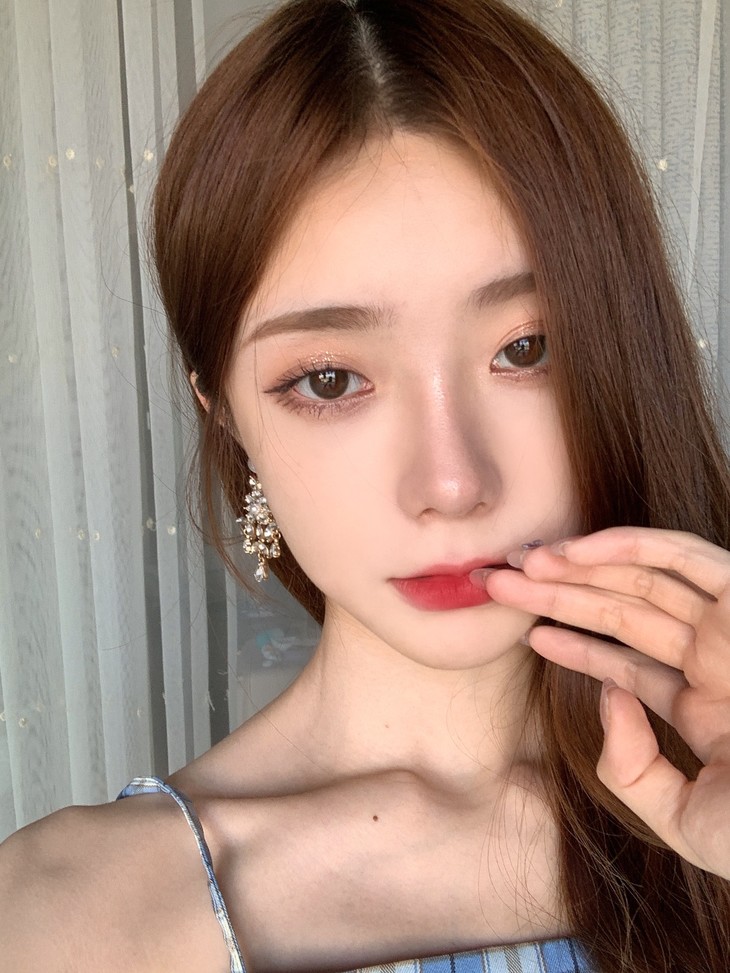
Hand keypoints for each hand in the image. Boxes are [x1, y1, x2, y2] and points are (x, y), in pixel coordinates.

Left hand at [478, 526, 729, 880]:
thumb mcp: (685, 819)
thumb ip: (633, 770)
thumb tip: (608, 699)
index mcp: (706, 709)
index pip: (627, 664)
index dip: (575, 646)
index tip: (528, 635)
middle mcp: (717, 662)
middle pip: (624, 614)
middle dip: (559, 595)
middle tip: (500, 583)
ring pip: (643, 580)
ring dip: (581, 565)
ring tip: (522, 563)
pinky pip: (685, 556)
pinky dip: (628, 544)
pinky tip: (574, 551)